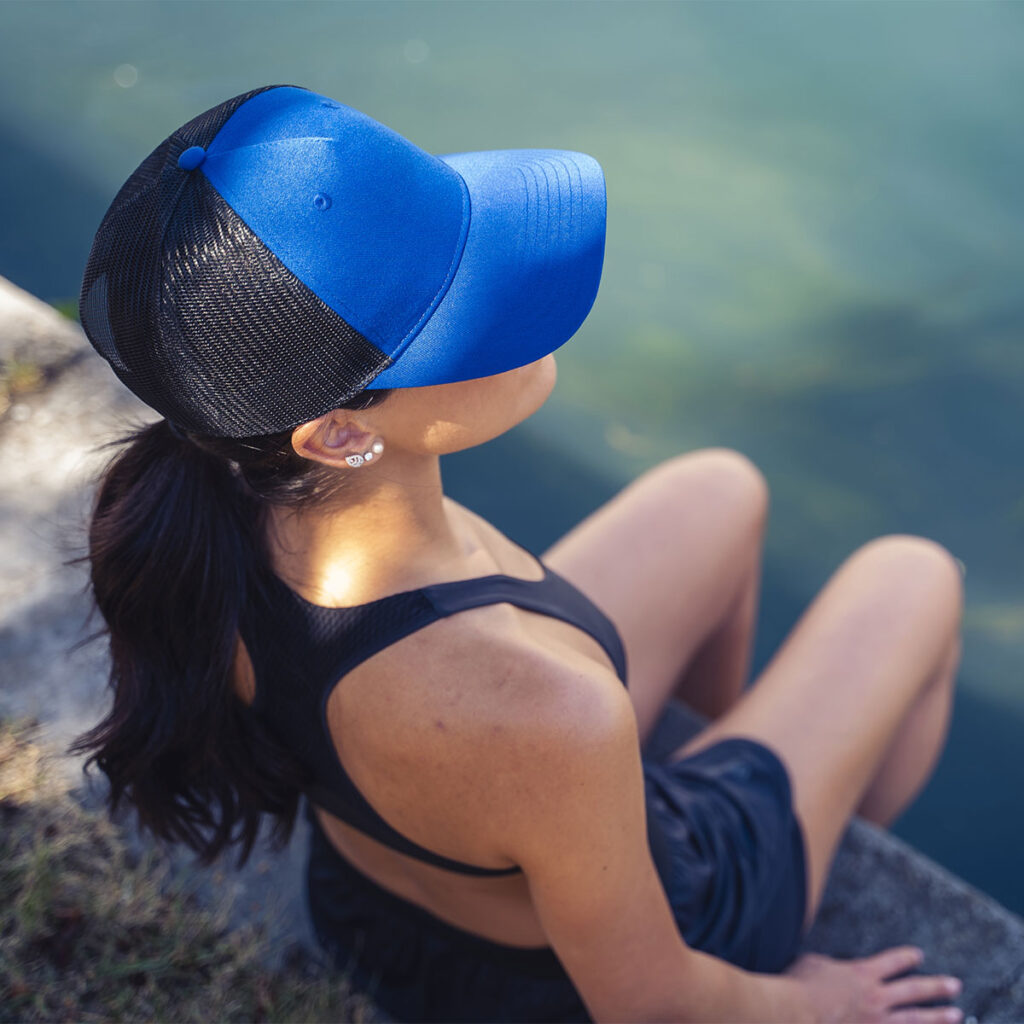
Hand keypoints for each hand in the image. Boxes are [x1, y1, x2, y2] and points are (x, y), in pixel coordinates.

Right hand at [783, 946, 963, 1023]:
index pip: (891, 961)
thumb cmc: (800, 985)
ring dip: (938, 1017)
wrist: (795, 1011)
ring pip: (916, 1019)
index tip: (919, 955)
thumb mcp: (815, 964)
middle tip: (956, 985)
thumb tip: (834, 969)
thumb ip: (832, 967)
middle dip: (936, 987)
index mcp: (862, 974)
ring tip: (957, 1015)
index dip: (907, 957)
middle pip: (914, 990)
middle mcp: (876, 997)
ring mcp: (876, 1022)